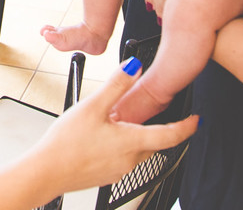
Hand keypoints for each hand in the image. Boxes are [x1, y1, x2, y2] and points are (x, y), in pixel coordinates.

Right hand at [25, 60, 198, 193]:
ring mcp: (118, 170)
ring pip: (136, 151)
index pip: (171, 136)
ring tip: (116, 123)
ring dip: (133, 137)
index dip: (187, 127)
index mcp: (132, 142)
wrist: (46, 172)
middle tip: (145, 114)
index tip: (195, 120)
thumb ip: (116, 85)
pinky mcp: (106, 176)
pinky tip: (101, 138)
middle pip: (153, 143)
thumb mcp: (92, 106)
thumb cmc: (66, 144)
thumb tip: (134, 67)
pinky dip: (119, 147)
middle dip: (154, 129)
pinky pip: (121, 159)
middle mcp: (129, 160)